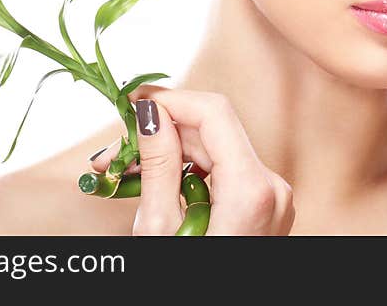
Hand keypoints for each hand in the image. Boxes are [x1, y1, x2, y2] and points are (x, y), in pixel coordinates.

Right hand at [90, 85, 295, 235]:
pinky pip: (224, 172)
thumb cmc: (188, 291)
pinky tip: (154, 183)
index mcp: (252, 190)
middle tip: (113, 149)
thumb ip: (158, 164)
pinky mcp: (264, 207)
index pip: (212, 111)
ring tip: (124, 170)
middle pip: (212, 130)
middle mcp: (272, 187)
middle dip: (161, 130)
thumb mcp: (162, 230)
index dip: (168, 100)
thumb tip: (148, 113)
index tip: (130, 105)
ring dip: (170, 152)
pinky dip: (188, 172)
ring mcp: (272, 198)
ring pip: (216, 150)